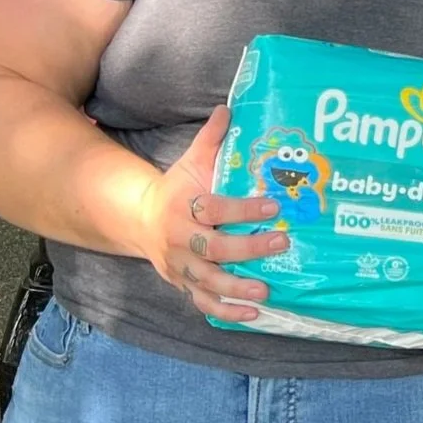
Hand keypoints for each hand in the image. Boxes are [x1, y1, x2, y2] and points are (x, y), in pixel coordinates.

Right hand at [135, 107, 289, 320]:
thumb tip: (229, 108)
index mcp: (182, 206)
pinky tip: (252, 315)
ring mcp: (180, 266)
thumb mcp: (191, 161)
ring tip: (266, 291)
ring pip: (207, 281)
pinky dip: (225, 312)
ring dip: (236, 288)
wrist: (141, 220)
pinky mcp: (183, 285)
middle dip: (247, 248)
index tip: (274, 205)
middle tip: (282, 243)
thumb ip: (211, 139)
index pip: (213, 209)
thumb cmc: (178, 188)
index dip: (242, 209)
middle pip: (213, 248)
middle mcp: (179, 240)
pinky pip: (202, 303)